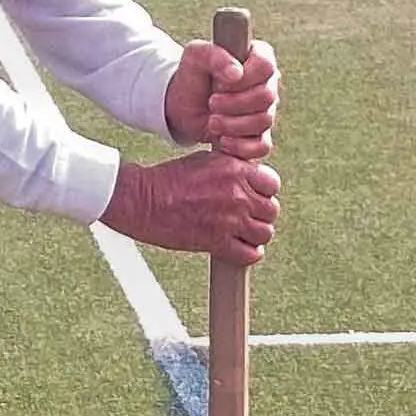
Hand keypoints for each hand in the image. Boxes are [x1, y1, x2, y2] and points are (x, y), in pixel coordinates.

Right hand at [101, 153, 281, 265]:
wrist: (142, 200)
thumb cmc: (167, 179)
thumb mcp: (204, 160)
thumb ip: (231, 169)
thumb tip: (248, 177)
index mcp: (235, 170)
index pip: (272, 184)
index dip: (264, 192)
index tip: (254, 197)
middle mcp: (237, 194)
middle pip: (271, 211)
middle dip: (260, 215)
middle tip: (245, 218)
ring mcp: (230, 219)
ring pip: (264, 234)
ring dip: (254, 236)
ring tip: (239, 234)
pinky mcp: (218, 242)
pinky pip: (250, 255)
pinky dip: (246, 254)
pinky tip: (235, 249)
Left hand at [164, 37, 278, 160]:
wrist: (183, 106)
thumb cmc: (192, 76)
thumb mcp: (194, 57)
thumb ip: (214, 56)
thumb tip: (236, 73)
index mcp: (258, 58)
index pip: (266, 66)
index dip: (243, 78)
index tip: (220, 82)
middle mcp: (268, 84)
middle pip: (267, 96)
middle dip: (234, 103)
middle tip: (211, 103)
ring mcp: (266, 111)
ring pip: (264, 121)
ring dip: (233, 124)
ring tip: (212, 121)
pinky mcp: (259, 136)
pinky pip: (262, 146)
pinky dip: (240, 146)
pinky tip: (222, 140)